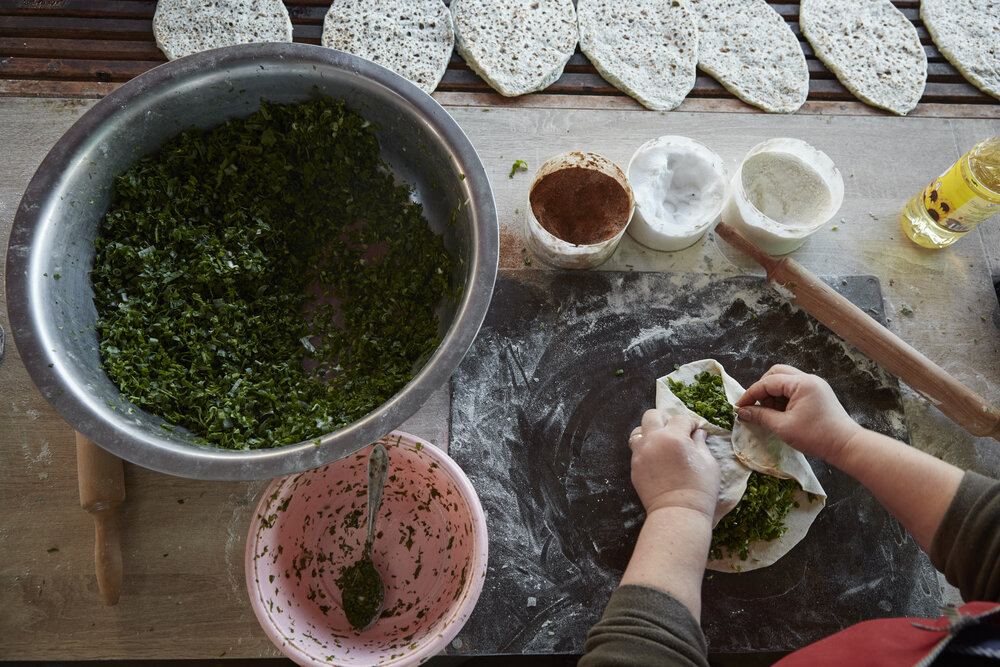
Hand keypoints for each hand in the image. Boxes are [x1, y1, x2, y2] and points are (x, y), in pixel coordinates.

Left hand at [628, 410, 719, 519]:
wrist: (678, 513)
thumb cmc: (699, 489)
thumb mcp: (708, 463)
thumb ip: (701, 443)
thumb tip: (698, 432)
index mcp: (674, 437)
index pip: (681, 419)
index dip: (691, 424)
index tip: (695, 431)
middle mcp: (653, 441)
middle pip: (653, 415)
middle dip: (666, 419)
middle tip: (676, 430)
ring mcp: (641, 454)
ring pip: (639, 430)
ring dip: (651, 432)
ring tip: (663, 443)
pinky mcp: (634, 467)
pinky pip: (637, 449)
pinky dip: (646, 448)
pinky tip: (658, 458)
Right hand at [734, 364, 861, 464]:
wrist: (846, 446)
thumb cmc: (816, 436)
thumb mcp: (783, 427)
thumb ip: (760, 416)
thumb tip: (742, 412)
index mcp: (802, 383)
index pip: (768, 382)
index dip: (751, 394)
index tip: (740, 407)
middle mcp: (809, 379)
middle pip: (776, 374)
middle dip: (762, 389)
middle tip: (755, 407)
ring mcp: (815, 386)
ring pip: (785, 381)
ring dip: (773, 394)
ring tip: (769, 414)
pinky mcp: (818, 394)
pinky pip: (794, 389)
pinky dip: (783, 398)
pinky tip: (781, 414)